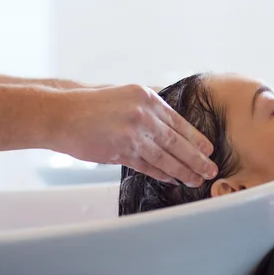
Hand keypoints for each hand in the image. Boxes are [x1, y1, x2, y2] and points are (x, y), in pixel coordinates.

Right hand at [52, 84, 216, 186]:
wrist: (62, 114)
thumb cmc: (93, 106)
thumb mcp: (126, 94)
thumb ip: (150, 106)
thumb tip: (173, 120)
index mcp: (147, 98)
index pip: (179, 122)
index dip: (196, 138)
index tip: (209, 149)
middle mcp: (143, 114)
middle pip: (176, 141)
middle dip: (196, 158)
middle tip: (211, 170)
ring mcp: (131, 134)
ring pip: (164, 157)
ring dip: (182, 171)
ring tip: (195, 180)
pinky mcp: (120, 151)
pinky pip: (147, 166)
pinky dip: (162, 174)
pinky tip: (172, 179)